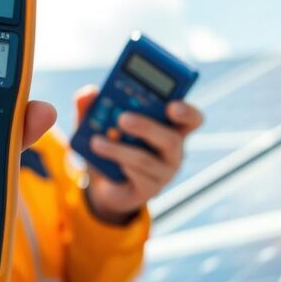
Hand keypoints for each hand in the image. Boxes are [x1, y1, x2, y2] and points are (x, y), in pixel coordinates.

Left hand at [74, 85, 203, 223]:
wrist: (101, 182)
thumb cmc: (109, 143)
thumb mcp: (94, 124)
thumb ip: (90, 106)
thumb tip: (88, 92)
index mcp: (169, 125)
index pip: (192, 118)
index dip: (187, 111)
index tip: (172, 105)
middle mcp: (173, 149)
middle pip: (172, 139)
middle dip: (146, 127)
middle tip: (122, 118)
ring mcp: (164, 171)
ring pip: (147, 159)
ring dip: (120, 150)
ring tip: (96, 142)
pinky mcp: (151, 188)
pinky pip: (137, 177)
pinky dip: (118, 164)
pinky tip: (104, 159)